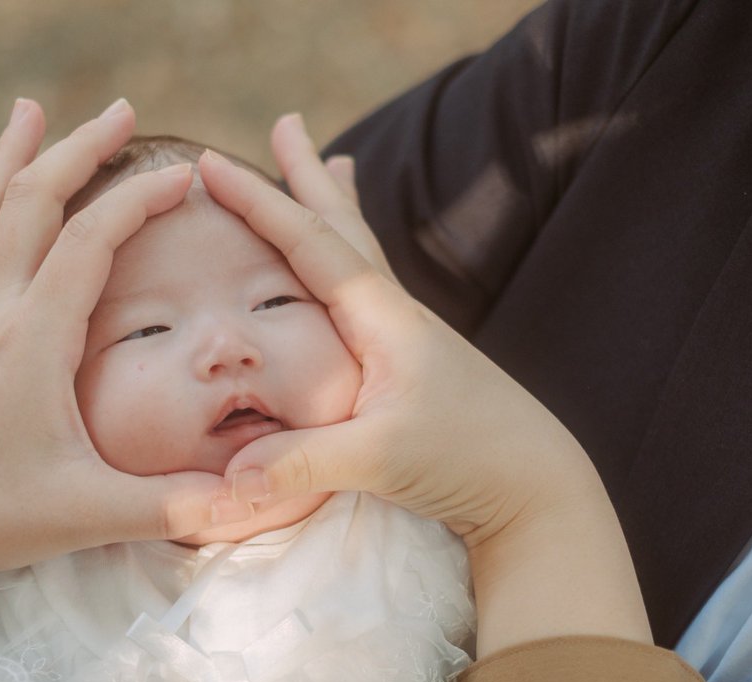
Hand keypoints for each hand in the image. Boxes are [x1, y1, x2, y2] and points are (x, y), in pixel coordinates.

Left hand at [0, 99, 231, 608]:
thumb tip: (246, 497)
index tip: (184, 177)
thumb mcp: (86, 514)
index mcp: (32, 343)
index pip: (89, 242)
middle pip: (33, 204)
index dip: (138, 201)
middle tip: (123, 112)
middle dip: (80, 150)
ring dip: (14, 160)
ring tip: (32, 111)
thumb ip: (168, 504)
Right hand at [198, 116, 650, 654]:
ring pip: (361, 254)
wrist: (538, 488)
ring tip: (336, 163)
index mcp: (383, 317)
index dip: (259, 203)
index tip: (212, 164)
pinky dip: (350, 264)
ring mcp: (409, 336)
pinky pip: (369, 293)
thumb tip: (227, 477)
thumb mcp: (380, 459)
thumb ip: (302, 461)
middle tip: (288, 123)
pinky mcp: (414, 364)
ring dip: (338, 207)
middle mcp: (396, 314)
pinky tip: (354, 277)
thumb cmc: (469, 461)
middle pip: (345, 226)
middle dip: (309, 177)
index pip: (311, 243)